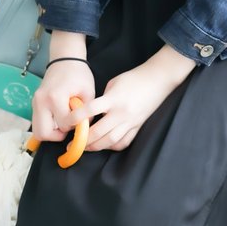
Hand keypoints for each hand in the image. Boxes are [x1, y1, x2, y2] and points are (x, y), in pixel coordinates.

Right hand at [31, 59, 95, 142]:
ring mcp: (35, 103)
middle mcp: (41, 101)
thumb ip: (87, 113)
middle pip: (43, 134)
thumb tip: (84, 129)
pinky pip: (37, 123)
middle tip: (69, 126)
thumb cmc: (79, 75)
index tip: (80, 119)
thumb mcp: (89, 92)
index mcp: (55, 97)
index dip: (75, 126)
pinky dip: (47, 126)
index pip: (63, 125)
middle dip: (57, 135)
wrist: (65, 60)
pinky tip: (58, 118)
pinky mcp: (34, 104)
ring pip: (37, 131)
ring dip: (51, 132)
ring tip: (63, 123)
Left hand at [78, 47, 196, 151]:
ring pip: (110, 141)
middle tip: (72, 144)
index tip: (68, 123)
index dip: (77, 118)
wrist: (158, 80)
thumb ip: (102, 99)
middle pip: (99, 132)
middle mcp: (121, 113)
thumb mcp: (113, 83)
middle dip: (84, 141)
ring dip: (96, 147)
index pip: (91, 110)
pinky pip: (124, 142)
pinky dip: (112, 146)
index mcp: (113, 99)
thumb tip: (93, 113)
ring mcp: (131, 122)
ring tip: (85, 148)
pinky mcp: (138, 126)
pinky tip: (105, 145)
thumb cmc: (134, 78)